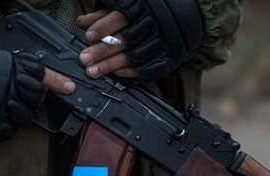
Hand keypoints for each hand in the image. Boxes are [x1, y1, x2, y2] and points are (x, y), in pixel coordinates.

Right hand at [0, 45, 73, 141]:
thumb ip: (7, 66)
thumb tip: (29, 73)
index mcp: (7, 65)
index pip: (40, 73)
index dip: (56, 81)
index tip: (70, 87)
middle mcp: (10, 85)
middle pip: (36, 98)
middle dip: (31, 101)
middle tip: (17, 100)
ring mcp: (3, 106)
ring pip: (25, 117)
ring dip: (16, 115)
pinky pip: (9, 131)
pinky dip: (2, 128)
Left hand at [78, 0, 198, 80]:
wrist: (187, 16)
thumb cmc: (150, 10)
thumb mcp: (128, 5)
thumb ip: (105, 14)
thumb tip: (82, 22)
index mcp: (143, 7)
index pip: (121, 17)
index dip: (104, 27)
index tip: (88, 36)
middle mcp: (155, 24)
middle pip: (126, 40)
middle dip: (104, 51)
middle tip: (85, 60)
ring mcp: (164, 42)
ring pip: (136, 56)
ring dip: (113, 65)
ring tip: (95, 71)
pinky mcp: (170, 57)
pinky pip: (150, 69)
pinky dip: (132, 73)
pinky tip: (117, 74)